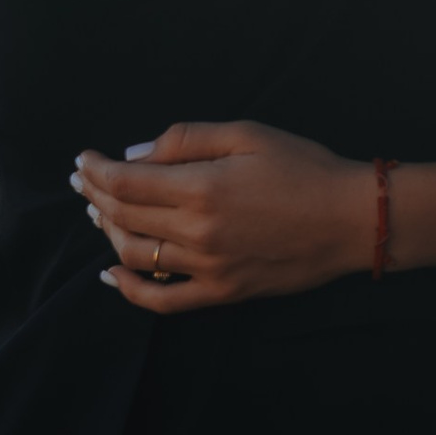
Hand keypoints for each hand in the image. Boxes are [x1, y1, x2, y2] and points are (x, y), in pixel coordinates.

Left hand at [72, 122, 376, 312]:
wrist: (352, 219)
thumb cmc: (305, 168)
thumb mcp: (248, 134)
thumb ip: (187, 140)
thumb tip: (134, 156)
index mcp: (201, 188)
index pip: (125, 182)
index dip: (96, 171)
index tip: (83, 160)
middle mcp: (197, 232)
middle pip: (123, 216)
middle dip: (94, 196)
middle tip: (83, 181)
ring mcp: (208, 267)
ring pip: (134, 255)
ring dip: (107, 233)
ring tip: (101, 214)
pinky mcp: (223, 291)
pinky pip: (162, 300)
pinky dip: (128, 291)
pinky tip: (110, 277)